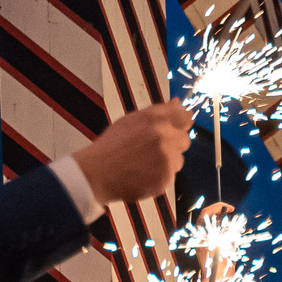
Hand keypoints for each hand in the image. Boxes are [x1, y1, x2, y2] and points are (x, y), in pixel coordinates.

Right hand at [72, 102, 190, 203]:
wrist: (97, 173)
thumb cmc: (112, 146)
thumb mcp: (131, 120)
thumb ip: (159, 112)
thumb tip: (178, 103)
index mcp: (153, 119)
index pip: (183, 116)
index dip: (182, 122)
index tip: (180, 126)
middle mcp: (163, 136)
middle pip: (184, 140)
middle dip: (173, 144)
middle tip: (151, 149)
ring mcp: (166, 158)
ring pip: (178, 159)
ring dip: (167, 161)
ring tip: (143, 163)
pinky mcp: (166, 178)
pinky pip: (171, 176)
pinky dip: (160, 176)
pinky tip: (143, 174)